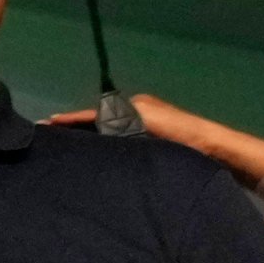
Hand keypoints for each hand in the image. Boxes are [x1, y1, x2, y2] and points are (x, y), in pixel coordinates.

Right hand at [45, 91, 263, 185]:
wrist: (216, 149)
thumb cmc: (183, 135)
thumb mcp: (147, 123)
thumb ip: (117, 122)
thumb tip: (87, 123)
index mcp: (136, 106)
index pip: (95, 113)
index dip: (71, 119)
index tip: (47, 124)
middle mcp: (138, 113)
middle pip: (99, 121)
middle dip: (77, 128)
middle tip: (51, 139)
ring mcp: (146, 127)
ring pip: (108, 132)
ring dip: (89, 138)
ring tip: (66, 149)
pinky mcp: (152, 143)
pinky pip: (119, 141)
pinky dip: (103, 145)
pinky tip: (94, 157)